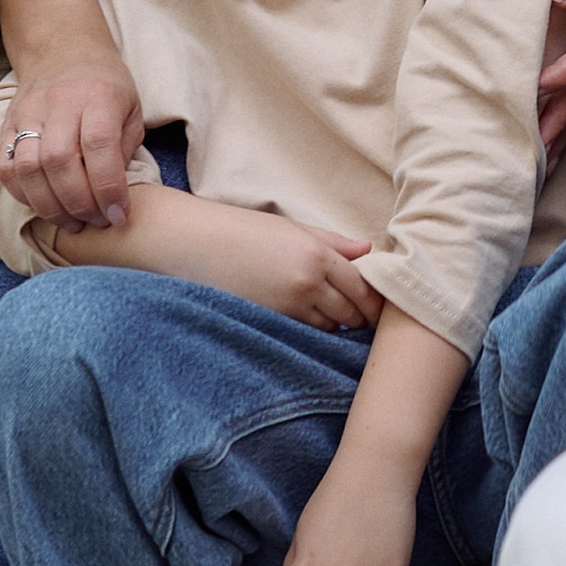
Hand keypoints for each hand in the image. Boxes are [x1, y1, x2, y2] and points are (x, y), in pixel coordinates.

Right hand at [0, 50, 141, 228]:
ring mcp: (28, 112)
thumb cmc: (105, 87)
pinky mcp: (7, 125)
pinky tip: (45, 205)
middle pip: (59, 160)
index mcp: (98, 95)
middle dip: (79, 203)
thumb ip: (123, 148)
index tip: (118, 214)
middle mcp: (59, 102)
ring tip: (72, 222)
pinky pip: (6, 167)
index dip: (108, 187)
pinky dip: (24, 195)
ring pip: (29, 167)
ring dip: (51, 206)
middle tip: (96, 221)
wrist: (62, 52)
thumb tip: (112, 195)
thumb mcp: (131, 109)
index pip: (99, 144)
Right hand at [65, 191, 382, 332]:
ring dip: (336, 330)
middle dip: (361, 320)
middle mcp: (308, 281)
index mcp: (316, 252)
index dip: (376, 303)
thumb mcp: (287, 228)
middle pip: (352, 313)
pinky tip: (308, 332)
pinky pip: (301, 337)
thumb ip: (331, 242)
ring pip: (328, 329)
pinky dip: (310, 336)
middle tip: (366, 324)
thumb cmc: (236, 230)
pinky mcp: (266, 324)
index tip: (379, 309)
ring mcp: (287, 307)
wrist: (186, 243)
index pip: (364, 287)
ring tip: (338, 329)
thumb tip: (368, 252)